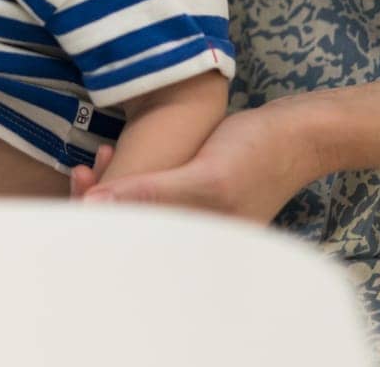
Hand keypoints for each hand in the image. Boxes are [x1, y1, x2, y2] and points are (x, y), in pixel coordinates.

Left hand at [69, 101, 331, 222]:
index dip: (100, 225)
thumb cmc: (259, 153)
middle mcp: (195, 240)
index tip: (82, 189)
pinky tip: (114, 156)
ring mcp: (194, 220)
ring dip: (111, 189)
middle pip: (131, 233)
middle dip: (100, 205)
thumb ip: (152, 195)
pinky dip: (128, 180)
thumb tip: (94, 206)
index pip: (133, 249)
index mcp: (198, 248)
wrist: (297, 130)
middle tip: (83, 172)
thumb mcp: (205, 177)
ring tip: (101, 158)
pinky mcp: (193, 198)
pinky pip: (150, 198)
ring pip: (137, 213)